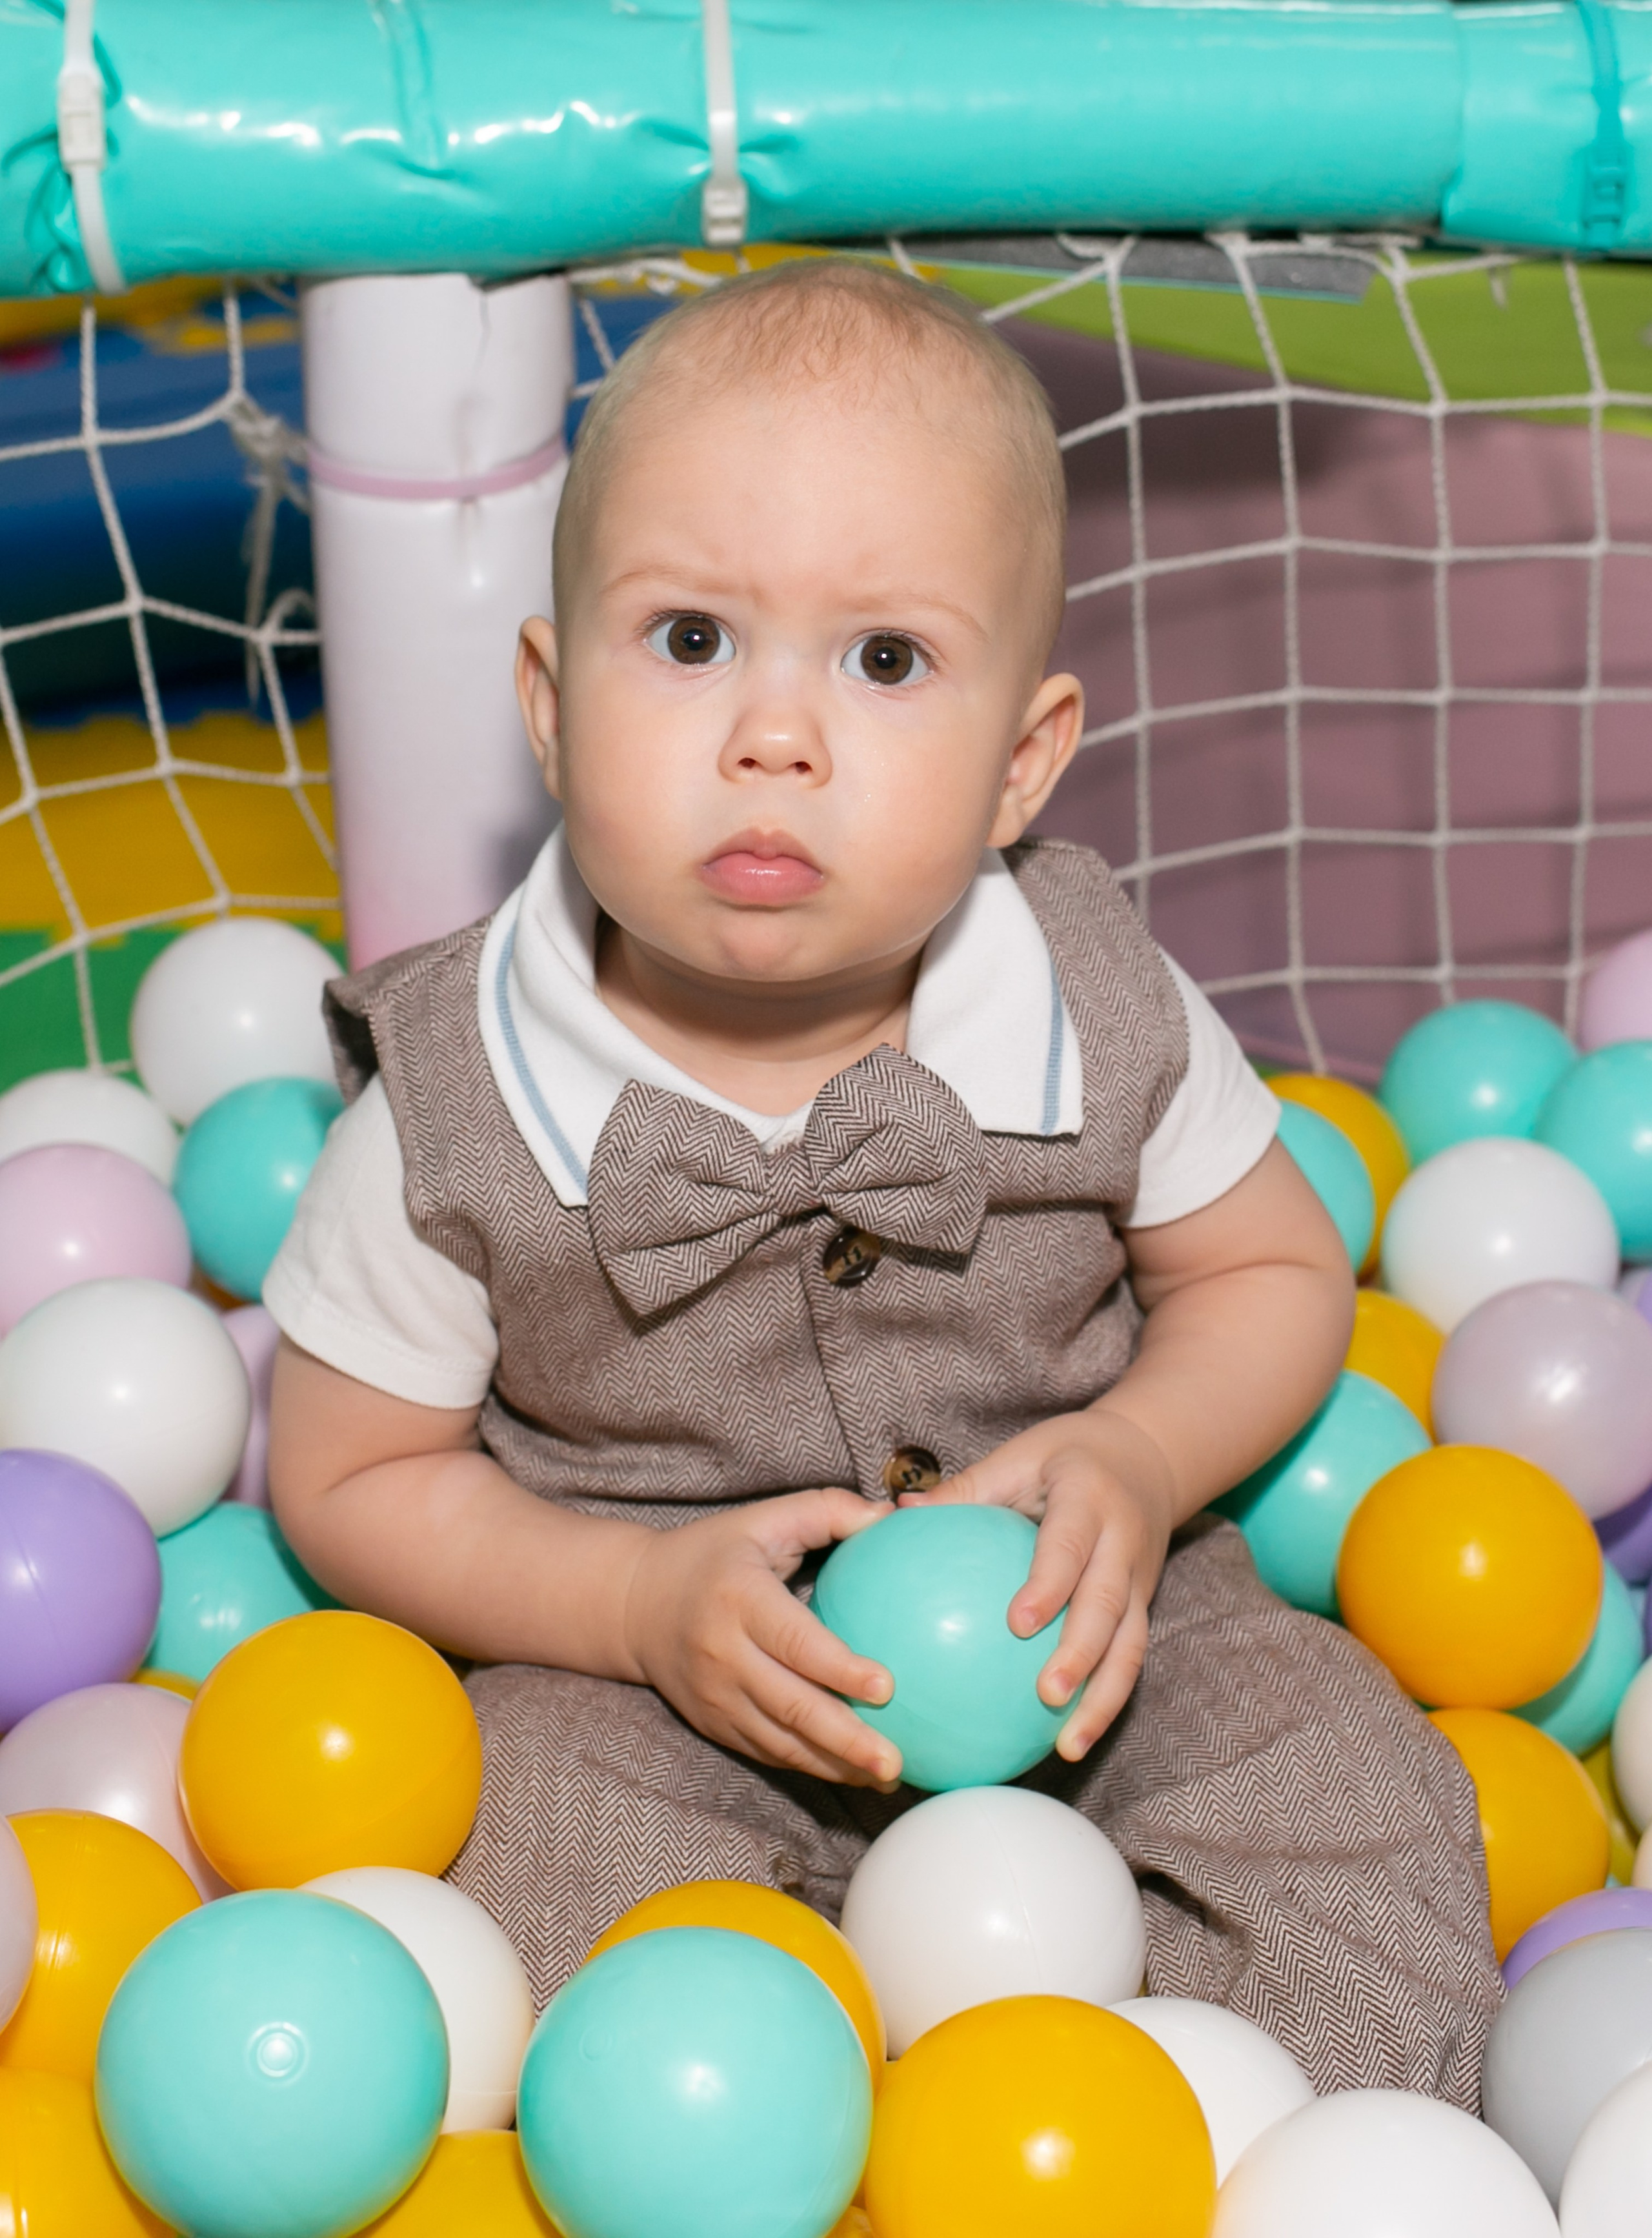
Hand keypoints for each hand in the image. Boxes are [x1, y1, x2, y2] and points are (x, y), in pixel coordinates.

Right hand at [621, 1490, 902, 1787]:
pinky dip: (810, 1765)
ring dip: (835, 1765)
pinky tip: (852, 1771)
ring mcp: (715, 1696)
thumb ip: (828, 1510)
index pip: (795, 1641)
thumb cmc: (714, 1554)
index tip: (888, 1688)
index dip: (841, 1668)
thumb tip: (891, 1516)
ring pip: (781, 1741)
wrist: (634, 1603)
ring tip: (887, 1776)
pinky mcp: (713, 1723)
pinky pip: (766, 1752)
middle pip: (791, 1705)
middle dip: (846, 1739)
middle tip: (895, 1762)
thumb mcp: (763, 1518)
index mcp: (740, 1598)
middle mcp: (723, 1653)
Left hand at [901, 1410, 1175, 1759]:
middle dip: (1082, 1655)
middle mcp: (1123, 1541)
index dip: (1050, 1584)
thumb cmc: (1065, 1457)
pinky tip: (1071, 1740)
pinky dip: (1106, 1701)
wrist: (1148, 1456)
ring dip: (1103, 1700)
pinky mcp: (1146, 1605)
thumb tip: (897, 1514)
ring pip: (1130, 1645)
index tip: (1018, 1624)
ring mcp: (1141, 1579)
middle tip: (1046, 1696)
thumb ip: (965, 1489)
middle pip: (1108, 1605)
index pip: (1069, 1545)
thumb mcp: (1018, 1456)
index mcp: (1088, 1497)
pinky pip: (1130, 1658)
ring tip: (1069, 1746)